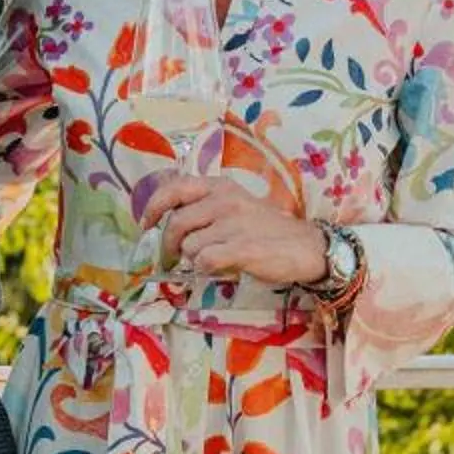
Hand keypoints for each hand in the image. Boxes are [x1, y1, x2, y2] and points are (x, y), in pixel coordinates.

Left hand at [141, 175, 327, 285]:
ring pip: (190, 246)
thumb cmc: (266, 227)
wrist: (305, 246)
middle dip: (169, 245)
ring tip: (212, 259)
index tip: (147, 225)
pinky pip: (205, 261)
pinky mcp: (242, 249)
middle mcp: (225, 200)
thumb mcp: (236, 204)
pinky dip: (206, 268)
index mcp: (220, 186)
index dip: (154, 207)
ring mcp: (234, 224)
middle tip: (172, 258)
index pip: (174, 189)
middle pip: (176, 223)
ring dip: (194, 258)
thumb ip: (206, 207)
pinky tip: (220, 267)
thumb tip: (168, 220)